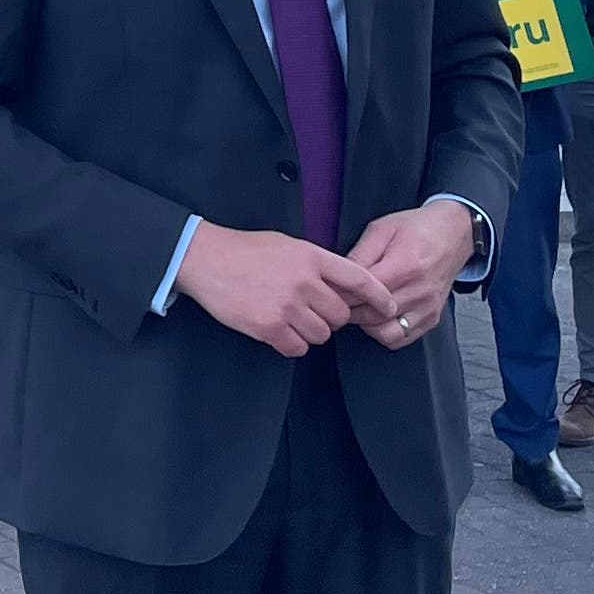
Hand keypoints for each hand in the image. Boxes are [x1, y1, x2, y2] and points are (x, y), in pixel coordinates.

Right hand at [175, 225, 395, 358]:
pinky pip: (297, 348)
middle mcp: (304, 282)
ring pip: (321, 335)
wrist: (205, 259)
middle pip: (340, 315)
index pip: (359, 279)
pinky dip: (291, 343)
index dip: (379, 296)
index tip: (389, 307)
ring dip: (311, 332)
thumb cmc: (246, 250)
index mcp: (311, 257)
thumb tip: (343, 287)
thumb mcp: (288, 245)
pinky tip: (277, 329)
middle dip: (331, 318)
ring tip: (290, 318)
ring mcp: (286, 306)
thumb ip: (318, 264)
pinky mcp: (268, 327)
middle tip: (312, 311)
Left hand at [346, 204, 477, 344]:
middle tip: (338, 300)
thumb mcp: (382, 229)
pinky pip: (402, 338)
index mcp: (405, 266)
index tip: (330, 290)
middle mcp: (419, 291)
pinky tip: (377, 317)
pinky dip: (385, 333)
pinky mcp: (432, 318)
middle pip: (372, 315)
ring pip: (386, 333)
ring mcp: (427, 308)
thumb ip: (360, 254)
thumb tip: (340, 275)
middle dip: (350, 310)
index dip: (342, 293)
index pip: (365, 292)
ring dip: (366, 325)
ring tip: (359, 309)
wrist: (454, 234)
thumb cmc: (418, 228)